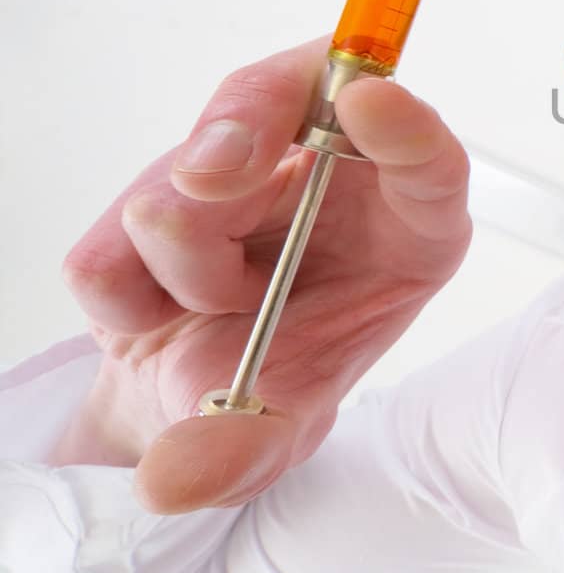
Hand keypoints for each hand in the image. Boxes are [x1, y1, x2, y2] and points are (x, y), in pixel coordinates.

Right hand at [57, 33, 471, 513]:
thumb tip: (176, 477)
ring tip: (213, 306)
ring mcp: (254, 162)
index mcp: (407, 225)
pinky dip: (124, 284)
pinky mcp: (173, 175)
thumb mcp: (280, 426)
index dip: (406, 127)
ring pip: (195, 161)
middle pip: (297, 96)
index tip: (369, 100)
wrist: (196, 394)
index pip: (431, 160)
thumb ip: (242, 449)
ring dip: (185, 255)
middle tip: (211, 180)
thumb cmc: (275, 386)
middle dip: (243, 130)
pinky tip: (162, 309)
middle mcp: (338, 174)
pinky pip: (123, 212)